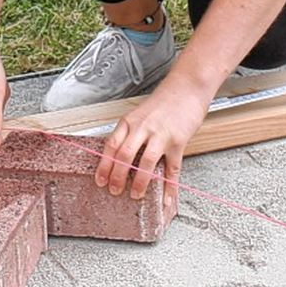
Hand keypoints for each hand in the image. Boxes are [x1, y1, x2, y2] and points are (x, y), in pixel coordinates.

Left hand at [95, 78, 209, 209]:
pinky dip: (169, 187)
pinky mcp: (178, 141)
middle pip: (124, 155)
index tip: (99, 179)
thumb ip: (130, 132)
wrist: (186, 88)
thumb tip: (120, 157)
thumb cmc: (163, 102)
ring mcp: (161, 135)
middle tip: (114, 190)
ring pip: (146, 162)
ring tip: (135, 195)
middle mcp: (142, 127)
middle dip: (117, 176)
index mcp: (129, 121)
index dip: (104, 164)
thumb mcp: (139, 114)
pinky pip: (172, 169)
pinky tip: (167, 199)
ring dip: (139, 182)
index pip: (111, 145)